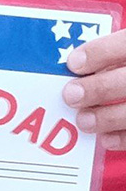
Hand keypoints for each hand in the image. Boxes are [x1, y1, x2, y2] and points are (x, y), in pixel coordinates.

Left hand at [63, 29, 125, 148]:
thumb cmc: (124, 70)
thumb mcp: (123, 54)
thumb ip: (108, 58)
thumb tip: (70, 69)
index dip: (101, 52)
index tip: (73, 64)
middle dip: (101, 88)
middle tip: (71, 96)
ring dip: (110, 117)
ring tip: (84, 121)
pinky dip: (125, 137)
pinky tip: (105, 139)